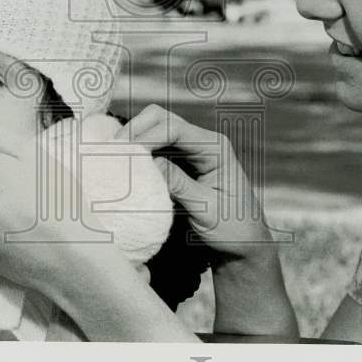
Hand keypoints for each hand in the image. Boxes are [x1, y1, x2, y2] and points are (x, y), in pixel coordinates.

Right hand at [119, 103, 276, 258]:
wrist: (246, 242)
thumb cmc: (232, 228)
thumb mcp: (205, 209)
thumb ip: (179, 185)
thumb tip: (151, 162)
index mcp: (215, 148)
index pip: (175, 128)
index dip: (147, 136)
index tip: (125, 152)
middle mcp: (204, 141)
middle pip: (163, 119)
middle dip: (137, 129)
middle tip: (115, 150)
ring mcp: (193, 149)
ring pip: (157, 128)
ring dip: (136, 138)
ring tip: (117, 156)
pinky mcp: (184, 161)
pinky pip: (158, 146)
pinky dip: (142, 150)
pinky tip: (129, 163)